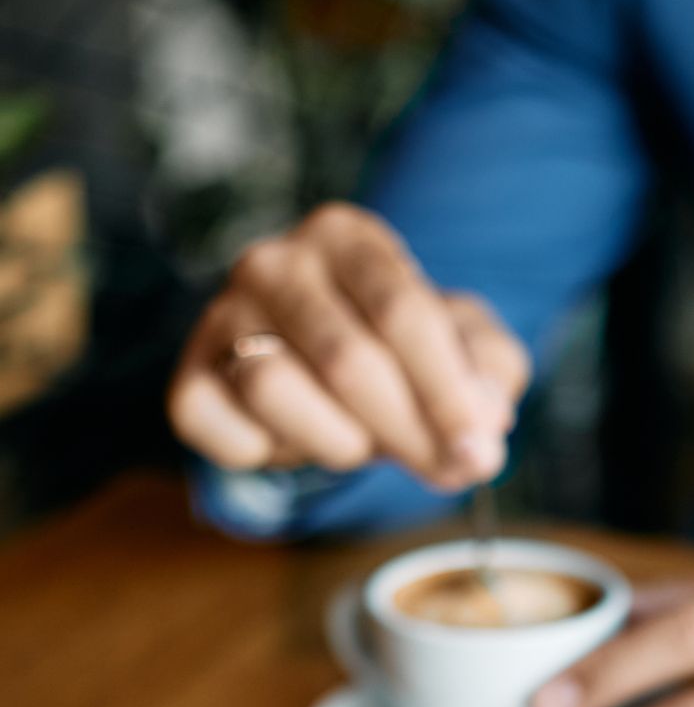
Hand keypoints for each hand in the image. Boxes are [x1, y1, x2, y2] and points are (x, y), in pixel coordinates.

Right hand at [168, 203, 530, 490]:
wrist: (329, 372)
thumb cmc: (404, 356)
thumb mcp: (468, 350)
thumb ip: (490, 375)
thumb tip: (484, 422)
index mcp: (346, 238)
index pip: (401, 312)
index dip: (446, 393)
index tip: (479, 453)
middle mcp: (273, 262)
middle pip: (345, 359)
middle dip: (407, 431)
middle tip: (445, 469)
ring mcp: (222, 316)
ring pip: (275, 389)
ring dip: (338, 442)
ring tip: (361, 441)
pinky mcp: (190, 379)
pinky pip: (223, 428)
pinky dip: (268, 453)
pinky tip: (296, 441)